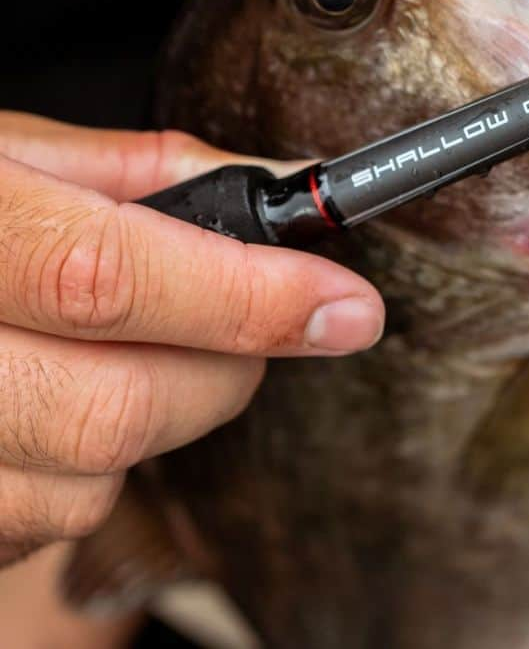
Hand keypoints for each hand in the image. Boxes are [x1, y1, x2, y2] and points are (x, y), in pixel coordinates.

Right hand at [0, 113, 383, 563]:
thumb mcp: (6, 149)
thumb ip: (146, 172)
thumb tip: (282, 187)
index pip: (107, 278)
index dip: (244, 296)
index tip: (343, 304)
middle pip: (117, 409)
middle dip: (227, 366)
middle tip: (257, 320)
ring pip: (87, 488)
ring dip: (151, 422)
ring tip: (120, 346)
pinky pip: (38, 528)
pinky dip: (83, 471)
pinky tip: (55, 401)